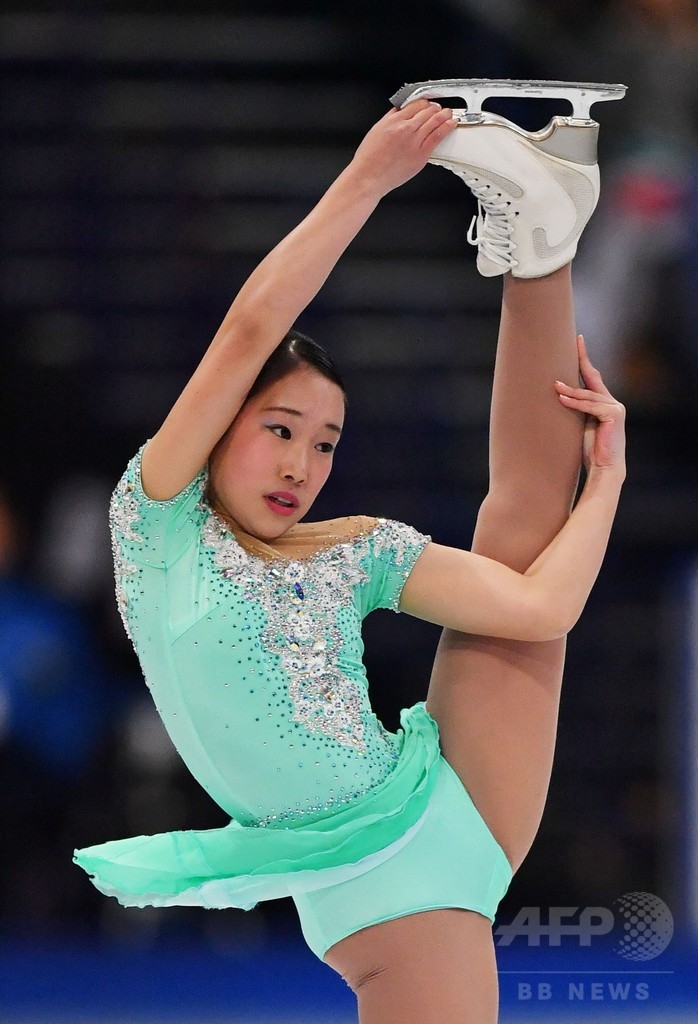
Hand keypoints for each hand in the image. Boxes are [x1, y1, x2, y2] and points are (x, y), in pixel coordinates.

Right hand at [349, 100, 456, 197]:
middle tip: (439, 109)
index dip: (424, 103)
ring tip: (448, 113)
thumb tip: (400, 111)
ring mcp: (414, 140)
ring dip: (444, 114)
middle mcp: (405, 127)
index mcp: (393, 120)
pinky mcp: (421, 154)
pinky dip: (447, 127)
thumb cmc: (369, 159)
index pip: (415, 104)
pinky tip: (451, 123)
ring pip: (434, 120)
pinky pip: (438, 136)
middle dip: (435, 108)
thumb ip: (390, 119)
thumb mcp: (376, 130)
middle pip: (426, 110)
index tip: (428, 104)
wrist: (369, 177)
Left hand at [555, 334, 625, 476]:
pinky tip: (562, 399)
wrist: (605, 470)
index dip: (584, 360)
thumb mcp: (579, 426)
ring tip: (554, 386)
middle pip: (593, 379)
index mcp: (604, 404)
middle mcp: (612, 403)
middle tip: (574, 341)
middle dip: (582, 360)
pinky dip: (575, 403)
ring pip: (589, 394)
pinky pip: (591, 406)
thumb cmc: (590, 452)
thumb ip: (575, 410)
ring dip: (570, 390)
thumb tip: (556, 395)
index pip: (592, 378)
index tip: (577, 341)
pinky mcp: (614, 416)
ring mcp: (615, 408)